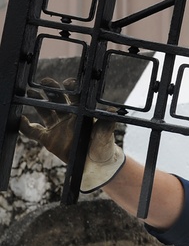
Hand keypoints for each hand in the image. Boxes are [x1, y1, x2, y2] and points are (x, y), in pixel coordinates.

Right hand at [19, 77, 124, 192]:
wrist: (95, 164)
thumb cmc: (103, 147)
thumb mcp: (106, 135)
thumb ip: (106, 124)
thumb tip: (112, 110)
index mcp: (82, 113)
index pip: (76, 98)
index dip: (72, 89)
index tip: (68, 82)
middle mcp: (68, 117)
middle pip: (58, 100)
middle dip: (52, 90)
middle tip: (45, 81)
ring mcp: (57, 127)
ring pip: (45, 111)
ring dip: (37, 102)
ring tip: (30, 92)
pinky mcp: (48, 139)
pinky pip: (33, 132)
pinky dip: (25, 126)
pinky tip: (19, 119)